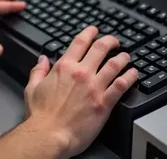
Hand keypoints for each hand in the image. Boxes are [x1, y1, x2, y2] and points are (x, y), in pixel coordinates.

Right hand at [23, 27, 137, 158]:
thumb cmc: (41, 116)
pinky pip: (121, 86)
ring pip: (114, 65)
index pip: (80, 42)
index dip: (90, 33)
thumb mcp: (32, 88)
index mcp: (64, 67)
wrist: (50, 135)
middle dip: (110, 41)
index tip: (95, 30)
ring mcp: (94, 87)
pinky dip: (129, 78)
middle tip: (115, 41)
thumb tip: (42, 59)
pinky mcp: (103, 103)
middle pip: (100, 48)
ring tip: (127, 56)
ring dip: (123, 58)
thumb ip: (38, 70)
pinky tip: (133, 75)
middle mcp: (81, 73)